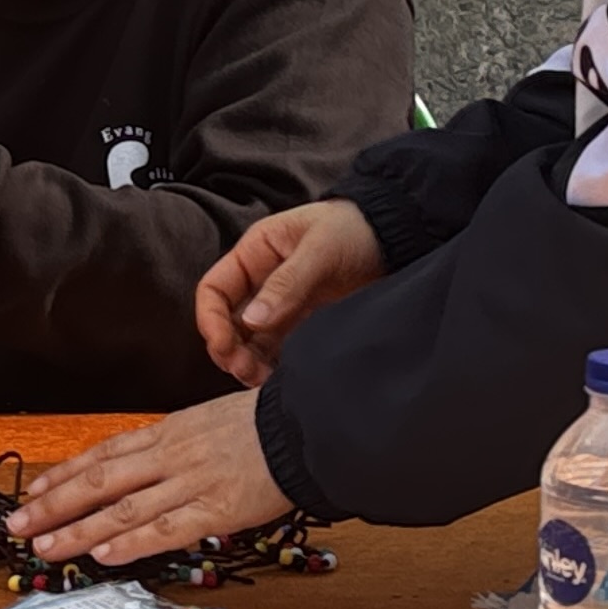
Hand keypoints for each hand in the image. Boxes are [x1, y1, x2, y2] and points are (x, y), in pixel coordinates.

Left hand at [9, 393, 294, 566]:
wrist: (306, 424)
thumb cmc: (263, 423)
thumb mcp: (208, 421)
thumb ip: (175, 445)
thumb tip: (147, 464)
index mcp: (167, 432)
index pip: (103, 455)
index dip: (64, 476)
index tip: (33, 493)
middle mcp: (169, 455)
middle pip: (98, 481)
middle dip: (54, 505)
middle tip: (19, 525)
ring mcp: (189, 482)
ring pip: (121, 508)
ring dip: (79, 530)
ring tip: (46, 548)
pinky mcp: (215, 508)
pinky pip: (165, 527)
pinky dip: (132, 543)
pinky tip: (104, 555)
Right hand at [196, 200, 382, 388]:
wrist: (397, 236)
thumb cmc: (354, 229)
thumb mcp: (320, 250)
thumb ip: (286, 284)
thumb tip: (251, 321)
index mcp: (255, 253)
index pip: (214, 290)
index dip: (211, 320)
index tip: (223, 346)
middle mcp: (262, 280)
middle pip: (228, 321)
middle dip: (229, 348)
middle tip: (244, 370)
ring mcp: (283, 303)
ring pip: (251, 340)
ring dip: (248, 361)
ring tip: (260, 379)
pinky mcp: (304, 321)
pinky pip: (278, 347)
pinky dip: (273, 364)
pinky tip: (279, 377)